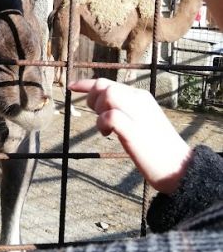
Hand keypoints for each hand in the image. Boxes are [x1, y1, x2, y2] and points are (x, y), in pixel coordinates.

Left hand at [69, 78, 191, 193]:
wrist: (180, 168)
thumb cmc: (157, 148)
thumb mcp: (140, 122)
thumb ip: (124, 111)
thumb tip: (104, 109)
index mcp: (141, 97)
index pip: (109, 83)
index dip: (87, 84)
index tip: (71, 86)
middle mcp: (139, 101)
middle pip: (105, 86)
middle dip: (91, 98)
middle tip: (96, 117)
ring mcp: (138, 114)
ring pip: (108, 94)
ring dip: (98, 110)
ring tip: (104, 128)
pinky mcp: (135, 131)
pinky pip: (111, 116)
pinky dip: (102, 122)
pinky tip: (107, 134)